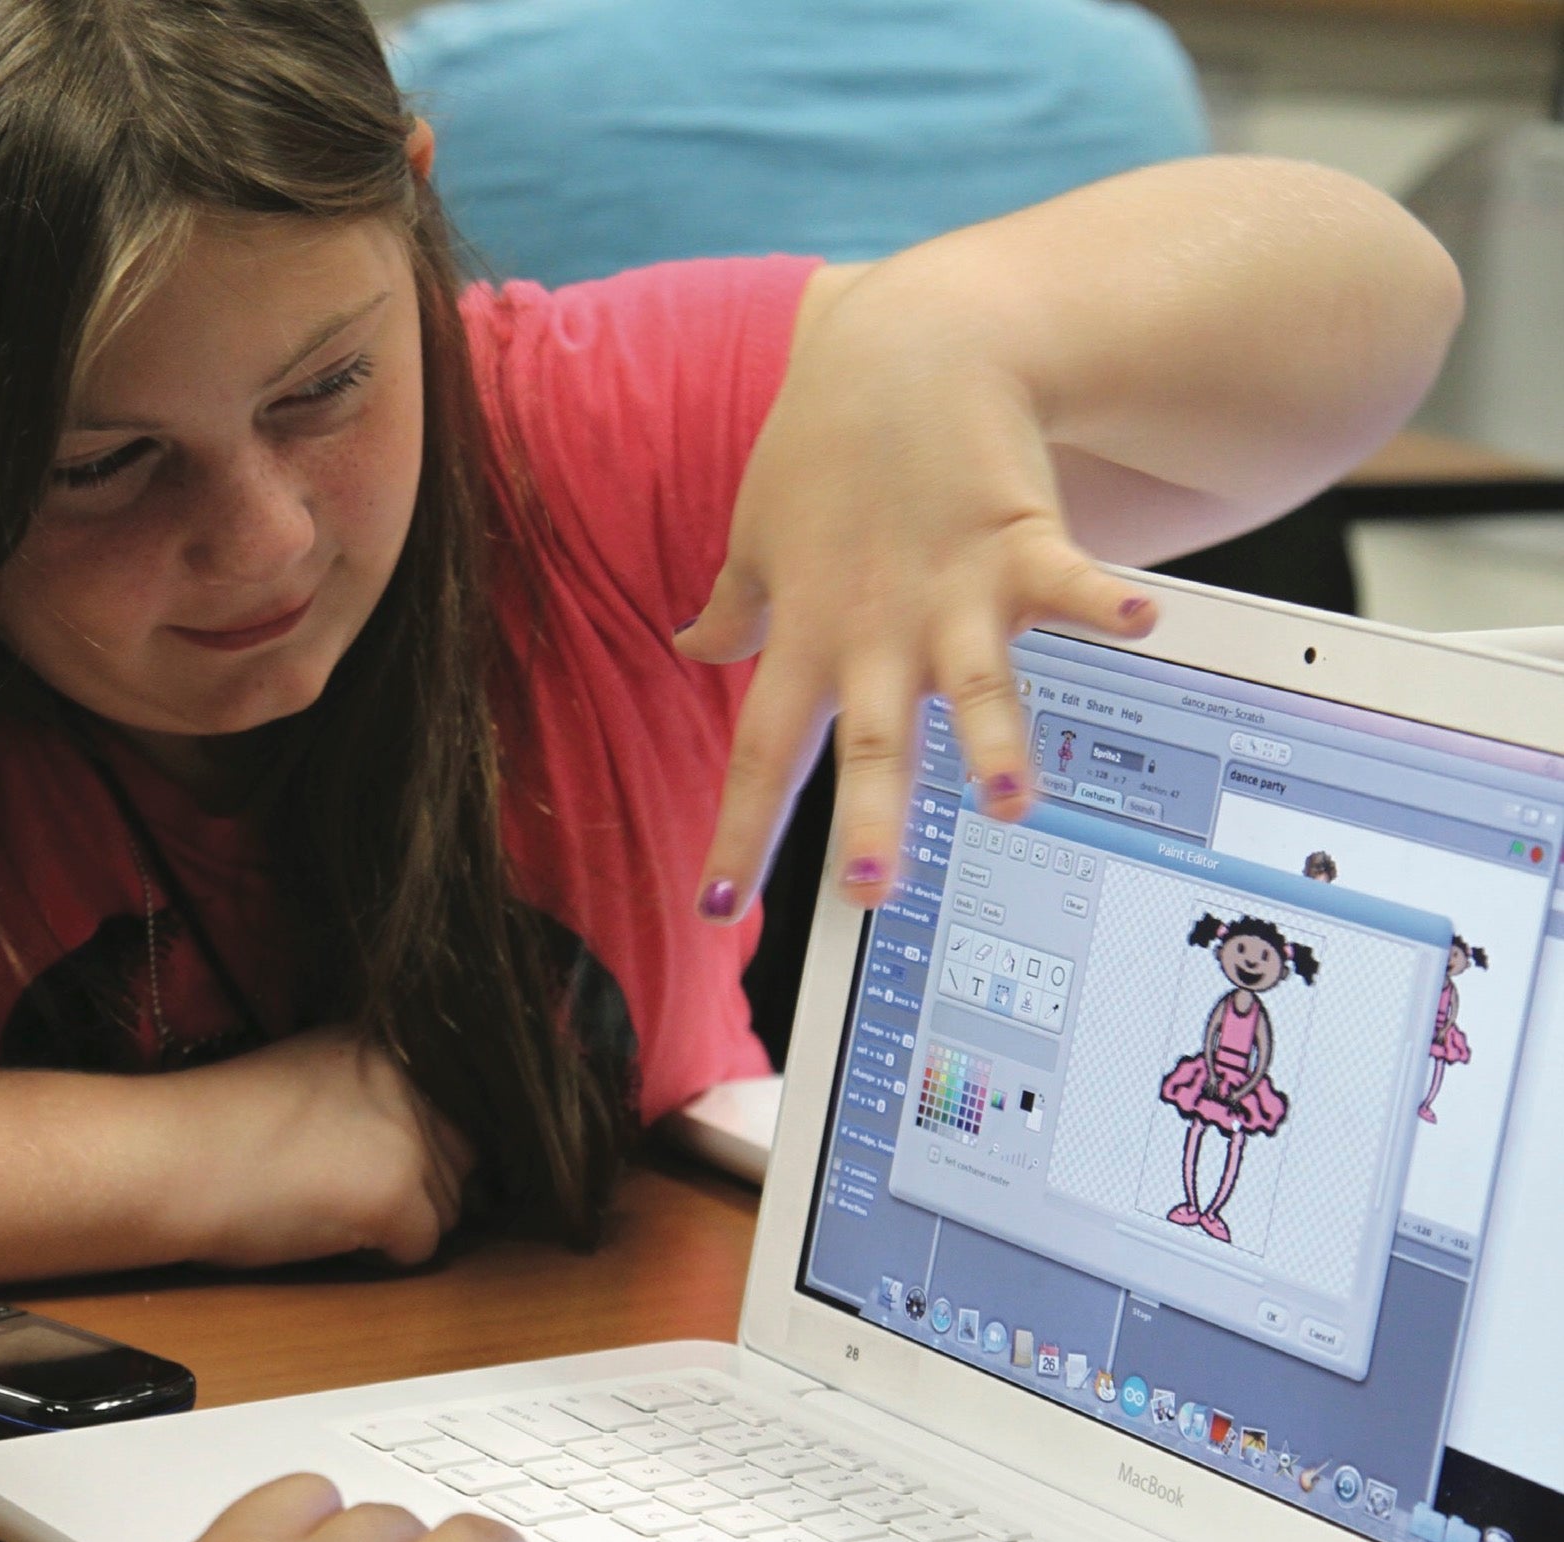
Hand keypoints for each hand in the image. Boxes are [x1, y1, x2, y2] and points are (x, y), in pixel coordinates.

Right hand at [176, 1028, 469, 1267]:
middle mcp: (402, 1084)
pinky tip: (330, 1236)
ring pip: (447, 1206)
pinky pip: (422, 1247)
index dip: (405, 1155)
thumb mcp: (297, 1084)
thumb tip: (393, 1155)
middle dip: (414, 1192)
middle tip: (345, 1204)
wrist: (170, 1157)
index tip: (358, 1173)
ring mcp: (405, 1138)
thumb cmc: (208, 1132)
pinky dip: (385, 1257)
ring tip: (329, 1216)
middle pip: (454, 1161)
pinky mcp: (396, 1194)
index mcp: (375, 1050)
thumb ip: (355, 1104)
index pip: (437, 1115)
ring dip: (401, 1225)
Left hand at [683, 260, 1158, 920]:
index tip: (717, 908)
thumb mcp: (760, 532)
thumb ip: (735, 607)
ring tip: (1010, 798)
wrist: (904, 346)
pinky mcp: (1022, 539)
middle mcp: (879, 628)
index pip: (763, 752)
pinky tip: (1138, 621)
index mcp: (809, 636)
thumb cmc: (826, 444)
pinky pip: (1068, 576)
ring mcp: (953, 590)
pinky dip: (1102, 597)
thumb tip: (691, 647)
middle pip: (873, 741)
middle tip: (871, 889)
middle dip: (874, 817)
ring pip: (973, 681)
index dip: (740, 831)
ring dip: (992, 737)